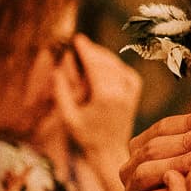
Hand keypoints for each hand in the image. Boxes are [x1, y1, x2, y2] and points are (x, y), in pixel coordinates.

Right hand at [53, 34, 141, 160]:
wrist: (109, 152)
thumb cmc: (86, 137)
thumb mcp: (68, 117)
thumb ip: (61, 93)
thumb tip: (57, 70)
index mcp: (105, 96)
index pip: (95, 66)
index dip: (86, 50)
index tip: (78, 39)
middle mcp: (121, 92)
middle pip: (106, 63)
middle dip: (93, 52)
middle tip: (81, 44)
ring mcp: (130, 93)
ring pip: (117, 66)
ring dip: (103, 57)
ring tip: (89, 53)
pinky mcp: (134, 95)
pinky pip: (127, 73)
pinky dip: (116, 66)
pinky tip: (105, 66)